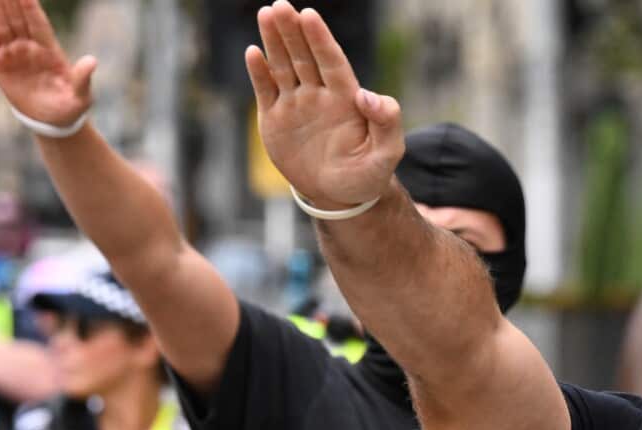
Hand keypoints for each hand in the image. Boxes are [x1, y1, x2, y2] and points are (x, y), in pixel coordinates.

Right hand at [0, 0, 96, 126]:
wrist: (51, 122)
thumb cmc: (69, 107)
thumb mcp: (80, 96)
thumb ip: (83, 78)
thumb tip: (92, 61)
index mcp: (50, 51)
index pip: (39, 24)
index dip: (32, 8)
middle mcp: (31, 47)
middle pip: (20, 19)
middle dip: (13, 1)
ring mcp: (15, 53)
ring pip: (5, 25)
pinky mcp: (1, 63)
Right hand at [245, 1, 403, 208]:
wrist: (340, 197)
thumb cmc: (368, 175)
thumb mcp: (388, 153)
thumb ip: (387, 122)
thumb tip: (367, 95)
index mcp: (347, 98)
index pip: (331, 61)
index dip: (320, 39)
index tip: (309, 16)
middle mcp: (320, 94)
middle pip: (304, 56)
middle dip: (293, 31)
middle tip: (280, 6)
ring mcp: (297, 104)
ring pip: (284, 66)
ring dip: (274, 41)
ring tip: (267, 14)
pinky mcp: (276, 119)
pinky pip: (266, 90)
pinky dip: (259, 73)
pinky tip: (253, 53)